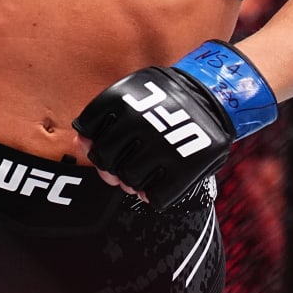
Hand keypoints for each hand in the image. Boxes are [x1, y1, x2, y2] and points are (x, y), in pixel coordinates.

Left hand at [71, 43, 275, 206]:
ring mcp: (160, 147)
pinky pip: (154, 197)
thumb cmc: (165, 99)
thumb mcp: (133, 95)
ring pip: (126, 181)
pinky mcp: (182, 169)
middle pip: (104, 161)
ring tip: (146, 168)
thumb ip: (104, 119)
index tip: (111, 140)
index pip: (87, 131)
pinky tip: (160, 179)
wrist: (215, 96)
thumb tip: (77, 141)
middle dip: (111, 165)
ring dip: (133, 179)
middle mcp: (137, 123)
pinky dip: (154, 193)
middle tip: (128, 159)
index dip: (95, 141)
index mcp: (121, 99)